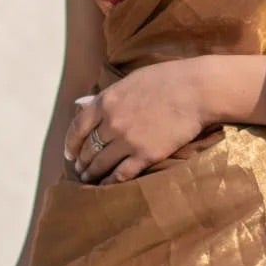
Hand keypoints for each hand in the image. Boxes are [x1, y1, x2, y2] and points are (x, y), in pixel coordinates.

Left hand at [64, 60, 211, 183]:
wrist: (196, 90)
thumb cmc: (165, 80)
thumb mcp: (128, 82)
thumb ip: (103, 97)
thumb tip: (78, 104)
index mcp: (105, 102)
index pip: (77, 128)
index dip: (70, 145)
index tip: (70, 154)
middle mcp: (111, 123)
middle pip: (88, 149)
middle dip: (82, 163)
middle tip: (81, 171)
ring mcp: (128, 140)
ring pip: (101, 164)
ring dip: (93, 174)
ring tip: (90, 181)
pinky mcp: (146, 155)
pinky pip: (122, 173)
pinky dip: (111, 181)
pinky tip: (108, 185)